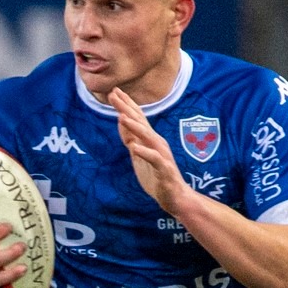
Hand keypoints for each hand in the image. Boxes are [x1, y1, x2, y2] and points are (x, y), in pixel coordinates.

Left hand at [109, 87, 189, 214]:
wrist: (174, 196)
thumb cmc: (156, 175)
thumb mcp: (138, 154)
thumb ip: (130, 138)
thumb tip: (121, 122)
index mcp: (149, 139)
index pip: (137, 118)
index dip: (125, 104)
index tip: (113, 91)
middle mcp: (156, 143)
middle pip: (141, 122)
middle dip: (127, 108)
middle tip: (113, 94)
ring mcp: (161, 155)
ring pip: (148, 138)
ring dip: (136, 127)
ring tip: (123, 116)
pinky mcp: (164, 169)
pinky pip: (154, 159)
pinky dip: (144, 152)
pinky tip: (134, 147)